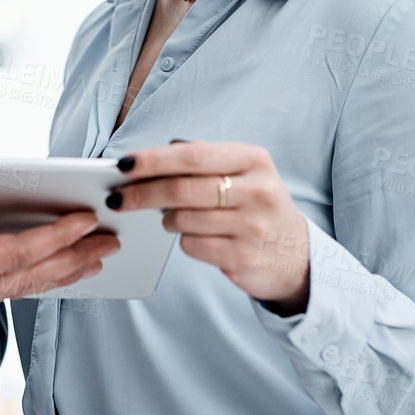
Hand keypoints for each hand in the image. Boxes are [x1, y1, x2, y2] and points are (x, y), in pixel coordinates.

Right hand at [0, 173, 119, 342]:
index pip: (15, 253)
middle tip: (112, 244)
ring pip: (16, 289)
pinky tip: (38, 276)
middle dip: (73, 258)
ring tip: (90, 261)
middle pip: (27, 277)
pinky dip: (28, 283)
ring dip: (57, 275)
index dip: (55, 235)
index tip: (88, 218)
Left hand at [109, 140, 309, 311]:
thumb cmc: (256, 205)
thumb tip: (149, 157)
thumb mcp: (244, 172)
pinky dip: (184, 241)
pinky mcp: (244, 257)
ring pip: (183, 220)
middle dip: (142, 193)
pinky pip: (192, 246)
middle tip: (117, 197)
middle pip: (182, 190)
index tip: (123, 165)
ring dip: (167, 219)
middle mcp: (257, 191)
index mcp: (254, 160)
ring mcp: (252, 226)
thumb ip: (202, 158)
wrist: (297, 255)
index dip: (153, 160)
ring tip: (171, 217)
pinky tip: (196, 236)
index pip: (193, 157)